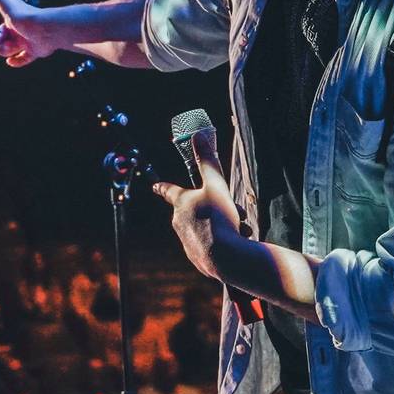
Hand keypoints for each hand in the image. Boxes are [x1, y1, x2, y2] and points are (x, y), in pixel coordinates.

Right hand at [0, 0, 60, 66]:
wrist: (43, 29)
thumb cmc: (22, 14)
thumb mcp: (2, 0)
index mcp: (12, 21)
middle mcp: (19, 31)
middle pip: (2, 43)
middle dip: (0, 45)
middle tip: (3, 43)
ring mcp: (27, 42)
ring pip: (11, 52)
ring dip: (8, 51)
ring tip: (14, 47)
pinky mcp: (35, 52)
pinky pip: (22, 60)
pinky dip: (16, 61)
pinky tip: (12, 61)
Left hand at [150, 150, 241, 283]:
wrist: (225, 257)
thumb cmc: (220, 217)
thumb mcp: (216, 184)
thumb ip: (208, 160)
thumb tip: (198, 135)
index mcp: (182, 203)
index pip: (170, 191)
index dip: (163, 187)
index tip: (155, 186)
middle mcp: (180, 222)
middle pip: (199, 210)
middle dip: (218, 209)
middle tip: (235, 213)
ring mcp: (187, 241)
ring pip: (208, 227)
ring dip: (225, 225)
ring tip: (239, 230)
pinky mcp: (197, 258)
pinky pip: (211, 245)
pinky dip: (224, 242)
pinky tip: (234, 244)